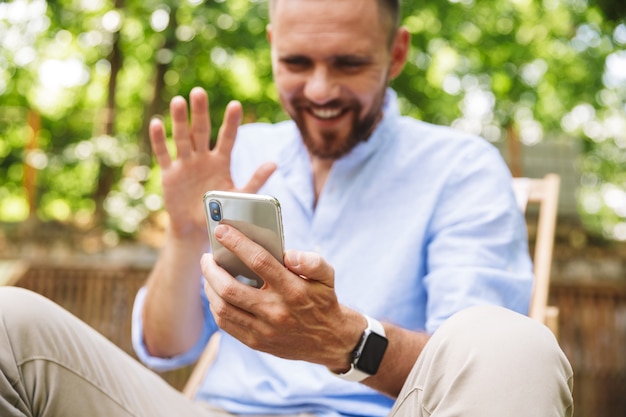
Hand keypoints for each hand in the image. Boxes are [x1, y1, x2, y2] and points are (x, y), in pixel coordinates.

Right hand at [150, 87, 275, 242]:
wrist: (196, 228)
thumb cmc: (220, 211)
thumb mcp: (239, 196)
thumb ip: (256, 180)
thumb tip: (275, 163)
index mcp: (221, 161)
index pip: (227, 138)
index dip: (231, 123)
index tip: (236, 105)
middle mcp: (202, 158)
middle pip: (201, 131)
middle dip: (199, 112)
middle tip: (199, 92)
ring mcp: (185, 163)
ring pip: (182, 138)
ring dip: (179, 120)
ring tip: (178, 101)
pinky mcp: (169, 173)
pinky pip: (164, 154)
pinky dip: (160, 140)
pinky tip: (157, 123)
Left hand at [201, 224, 363, 369]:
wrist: (329, 340)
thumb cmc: (323, 301)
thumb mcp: (327, 276)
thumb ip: (312, 261)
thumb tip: (289, 254)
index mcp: (292, 290)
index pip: (259, 261)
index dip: (237, 243)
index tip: (221, 230)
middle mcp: (276, 311)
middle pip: (230, 288)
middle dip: (212, 269)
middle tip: (207, 257)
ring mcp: (264, 330)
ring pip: (223, 308)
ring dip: (210, 288)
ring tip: (209, 274)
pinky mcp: (256, 342)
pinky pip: (226, 324)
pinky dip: (216, 307)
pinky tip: (216, 294)